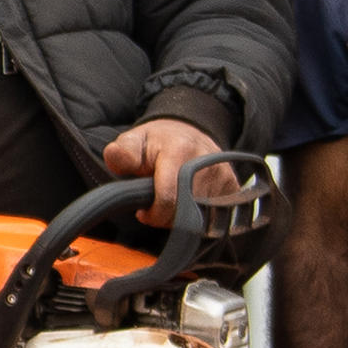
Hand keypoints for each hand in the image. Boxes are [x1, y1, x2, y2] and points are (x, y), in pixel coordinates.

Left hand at [98, 118, 223, 221]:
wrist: (188, 130)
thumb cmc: (155, 142)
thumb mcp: (133, 141)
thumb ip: (121, 153)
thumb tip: (114, 154)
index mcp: (179, 151)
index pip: (169, 199)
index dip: (153, 214)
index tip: (143, 212)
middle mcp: (206, 163)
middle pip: (185, 212)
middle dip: (166, 217)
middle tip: (156, 206)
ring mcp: (223, 174)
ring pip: (201, 217)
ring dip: (182, 217)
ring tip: (173, 200)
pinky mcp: (234, 185)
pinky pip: (216, 215)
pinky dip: (200, 216)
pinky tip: (189, 202)